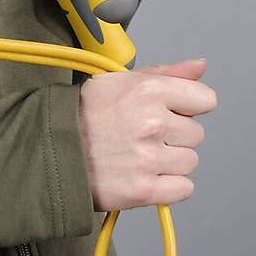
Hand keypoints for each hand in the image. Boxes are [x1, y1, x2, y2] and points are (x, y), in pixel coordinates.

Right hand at [77, 57, 217, 210]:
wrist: (50, 149)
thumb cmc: (84, 113)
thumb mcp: (121, 80)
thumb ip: (166, 73)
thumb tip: (200, 66)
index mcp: (149, 90)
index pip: (205, 100)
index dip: (188, 106)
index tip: (170, 111)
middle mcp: (153, 123)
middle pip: (196, 134)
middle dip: (174, 135)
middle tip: (143, 134)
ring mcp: (149, 158)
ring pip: (190, 161)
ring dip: (170, 161)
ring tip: (139, 154)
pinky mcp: (144, 189)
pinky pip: (183, 188)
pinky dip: (168, 186)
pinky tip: (145, 174)